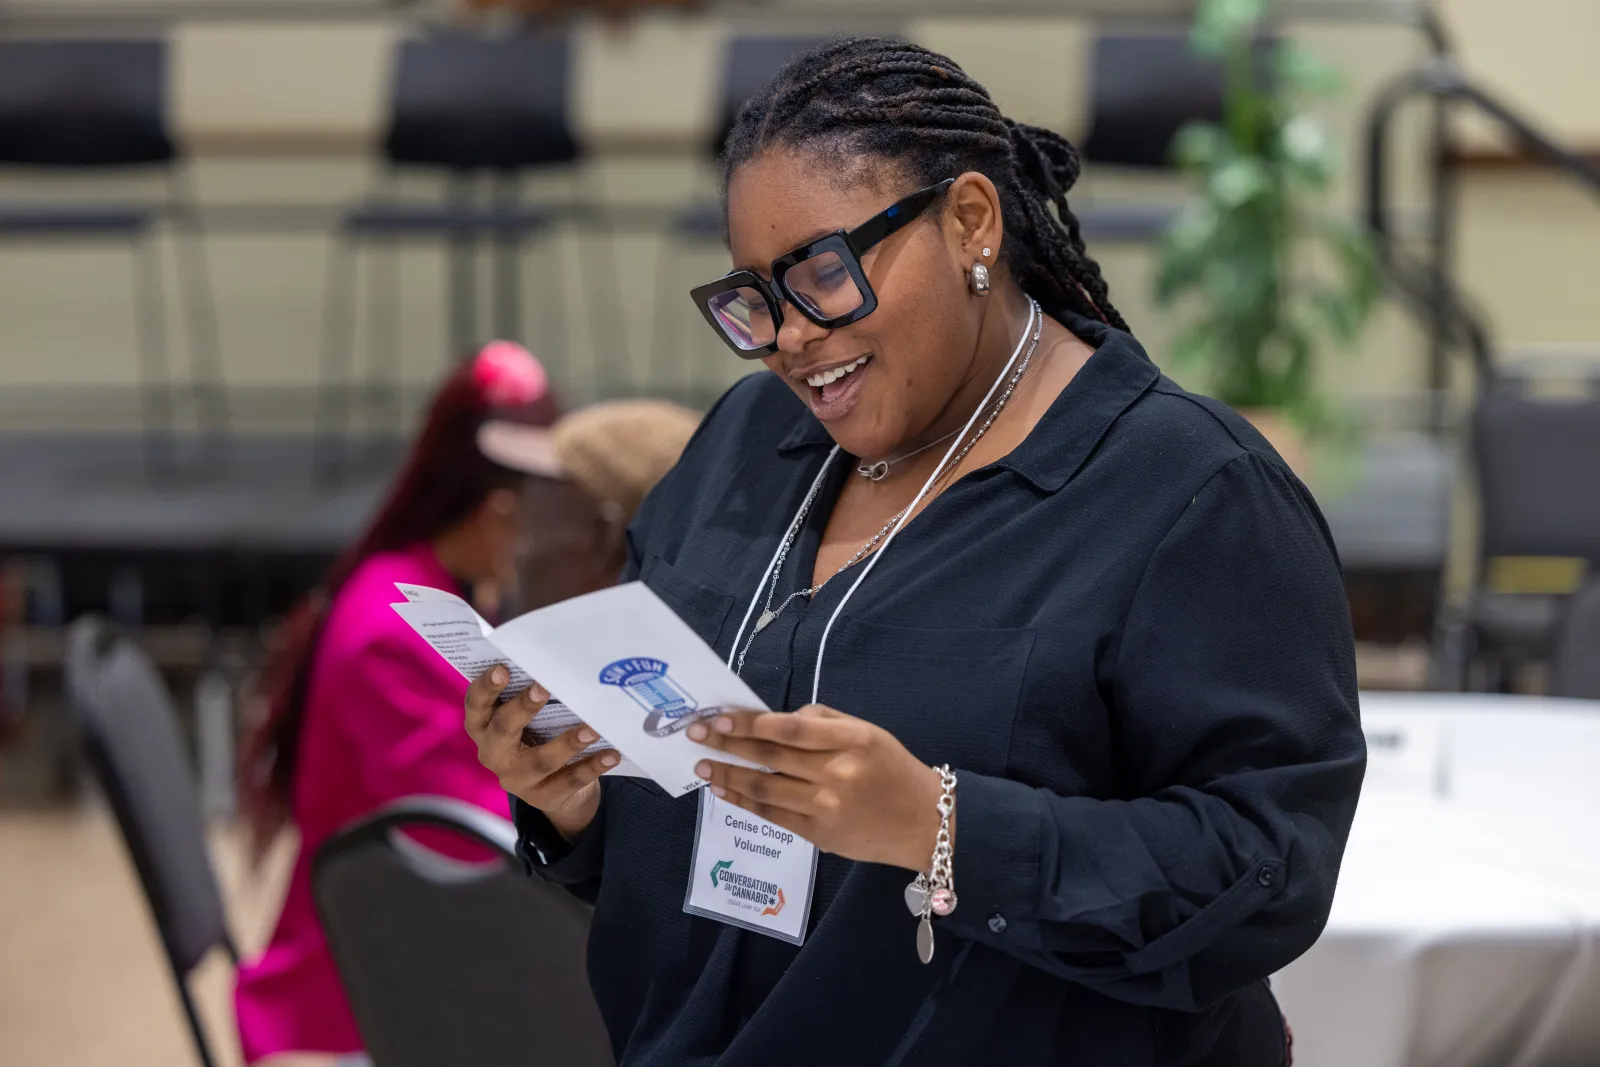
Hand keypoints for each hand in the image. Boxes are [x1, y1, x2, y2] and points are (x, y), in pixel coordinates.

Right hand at [464, 665, 617, 840]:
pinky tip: (611, 754)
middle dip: (522, 708)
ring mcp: (517, 779)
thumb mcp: (526, 717)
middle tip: (543, 688)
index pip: (476, 705)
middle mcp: (493, 753)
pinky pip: (569, 781)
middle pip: (503, 730)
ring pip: (541, 760)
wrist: (555, 787)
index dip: (486, 687)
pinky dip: (592, 766)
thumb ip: (532, 693)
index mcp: (483, 727)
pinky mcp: (544, 797)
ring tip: (592, 728)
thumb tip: (558, 661)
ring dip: (568, 742)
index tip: (503, 668)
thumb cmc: (537, 734)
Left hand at [687, 705, 945, 871]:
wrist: (925, 823)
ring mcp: (826, 808)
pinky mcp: (819, 835)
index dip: (751, 723)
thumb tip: (778, 719)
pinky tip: (725, 791)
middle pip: (771, 757)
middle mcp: (837, 774)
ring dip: (728, 776)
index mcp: (852, 740)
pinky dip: (744, 802)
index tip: (720, 719)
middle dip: (728, 745)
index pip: (791, 729)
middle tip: (695, 735)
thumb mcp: (869, 732)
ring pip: (765, 788)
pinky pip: (772, 816)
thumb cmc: (893, 770)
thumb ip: (824, 722)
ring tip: (703, 765)